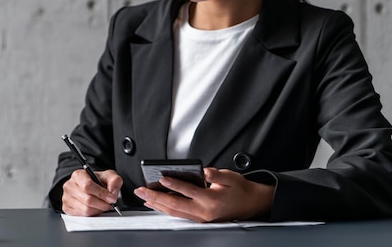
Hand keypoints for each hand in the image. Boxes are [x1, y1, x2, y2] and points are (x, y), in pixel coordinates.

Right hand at [62, 169, 122, 215]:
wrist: (88, 186)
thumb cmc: (97, 181)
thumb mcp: (108, 176)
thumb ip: (114, 181)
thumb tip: (113, 193)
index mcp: (78, 175)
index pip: (88, 186)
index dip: (101, 194)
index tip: (111, 198)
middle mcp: (69, 186)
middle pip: (87, 200)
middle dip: (102, 204)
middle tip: (110, 204)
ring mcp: (66, 198)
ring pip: (85, 210)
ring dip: (98, 210)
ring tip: (103, 206)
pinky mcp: (67, 209)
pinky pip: (82, 216)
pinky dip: (92, 214)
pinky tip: (95, 209)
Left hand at [133, 167, 273, 221]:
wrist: (251, 204)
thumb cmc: (240, 190)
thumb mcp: (231, 177)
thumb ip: (217, 175)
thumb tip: (205, 171)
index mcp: (211, 200)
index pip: (189, 191)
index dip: (174, 184)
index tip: (161, 178)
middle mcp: (204, 212)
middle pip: (175, 205)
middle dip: (155, 197)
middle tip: (141, 191)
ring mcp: (200, 218)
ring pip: (174, 212)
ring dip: (157, 204)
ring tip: (143, 197)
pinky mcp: (199, 219)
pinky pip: (178, 215)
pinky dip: (165, 209)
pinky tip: (156, 204)